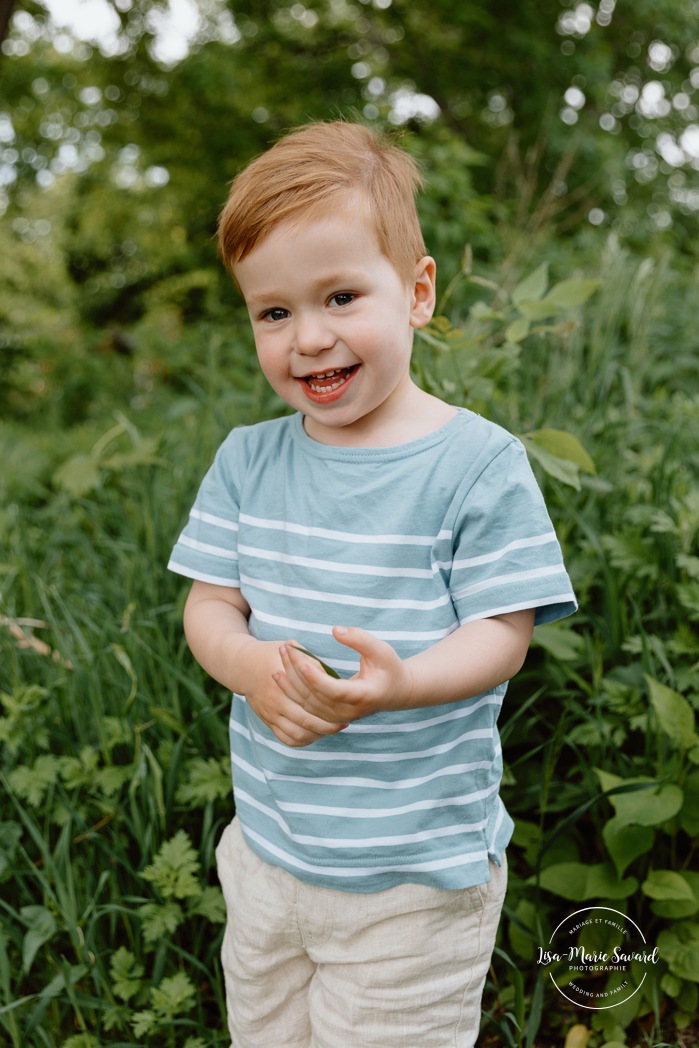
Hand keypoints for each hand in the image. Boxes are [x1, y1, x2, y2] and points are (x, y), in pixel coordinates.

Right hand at [241, 639, 345, 747]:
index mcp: (284, 683)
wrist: (245, 665)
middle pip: (305, 722)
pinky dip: (301, 740)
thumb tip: (332, 678)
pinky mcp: (268, 721)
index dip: (330, 709)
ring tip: (331, 729)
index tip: (346, 709)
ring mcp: (271, 714)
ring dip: (316, 735)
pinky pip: (286, 738)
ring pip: (296, 734)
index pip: (311, 702)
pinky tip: (314, 734)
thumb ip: (312, 664)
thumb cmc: (275, 654)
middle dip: (327, 727)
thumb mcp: (293, 651)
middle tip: (343, 724)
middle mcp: (277, 702)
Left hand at [276, 627, 412, 723]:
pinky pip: (305, 706)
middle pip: (315, 695)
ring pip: (306, 702)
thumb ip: (360, 639)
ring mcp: (337, 717)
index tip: (301, 660)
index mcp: (363, 696)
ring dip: (289, 680)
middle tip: (286, 647)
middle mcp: (348, 711)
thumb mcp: (381, 650)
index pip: (333, 691)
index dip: (316, 678)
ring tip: (281, 655)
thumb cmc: (389, 667)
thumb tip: (335, 630)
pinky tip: (280, 674)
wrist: (395, 693)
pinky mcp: (329, 717)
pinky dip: (291, 691)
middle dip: (296, 671)